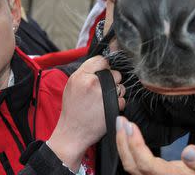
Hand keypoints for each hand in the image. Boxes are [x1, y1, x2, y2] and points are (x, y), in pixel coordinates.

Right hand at [47, 56, 125, 171]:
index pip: (101, 60)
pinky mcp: (113, 105)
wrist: (72, 134)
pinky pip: (122, 99)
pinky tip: (106, 109)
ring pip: (120, 86)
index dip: (104, 67)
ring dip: (116, 93)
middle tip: (100, 92)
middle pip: (114, 73)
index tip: (102, 74)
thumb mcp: (73, 86)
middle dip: (111, 81)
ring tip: (102, 102)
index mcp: (80, 77)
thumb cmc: (73, 110)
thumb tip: (104, 62)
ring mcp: (103, 94)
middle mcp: (92, 83)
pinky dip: (117, 104)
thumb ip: (86, 73)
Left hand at [116, 116, 194, 174]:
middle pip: (133, 166)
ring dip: (124, 145)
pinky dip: (129, 148)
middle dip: (124, 143)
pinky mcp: (157, 173)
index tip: (131, 126)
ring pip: (132, 166)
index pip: (147, 165)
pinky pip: (136, 164)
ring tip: (122, 124)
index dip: (136, 147)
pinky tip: (129, 136)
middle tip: (121, 120)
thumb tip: (188, 152)